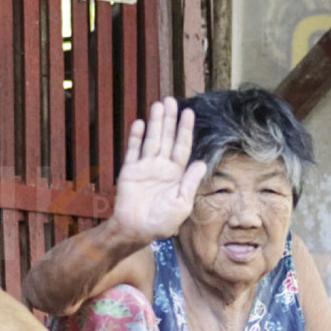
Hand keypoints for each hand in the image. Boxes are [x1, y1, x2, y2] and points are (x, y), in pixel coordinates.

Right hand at [112, 98, 206, 243]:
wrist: (136, 230)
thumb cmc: (161, 222)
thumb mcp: (181, 204)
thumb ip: (189, 183)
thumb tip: (200, 163)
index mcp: (176, 174)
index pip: (182, 147)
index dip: (185, 129)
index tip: (188, 112)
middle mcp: (162, 167)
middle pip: (167, 138)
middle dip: (169, 119)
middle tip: (171, 100)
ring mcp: (145, 167)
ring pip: (152, 139)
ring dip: (155, 123)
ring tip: (158, 105)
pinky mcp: (130, 171)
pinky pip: (133, 151)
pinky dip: (136, 137)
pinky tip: (139, 123)